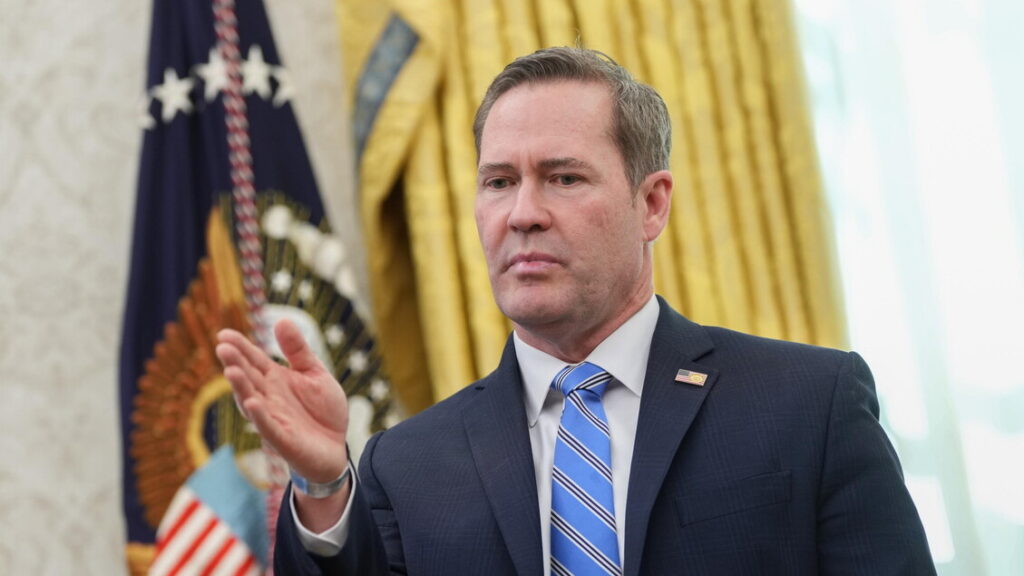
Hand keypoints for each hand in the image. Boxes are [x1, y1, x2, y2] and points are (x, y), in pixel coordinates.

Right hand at [215, 319, 348, 482]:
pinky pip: (268, 427)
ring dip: (241, 388)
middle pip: (249, 378)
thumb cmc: (323, 410)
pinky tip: (253, 403)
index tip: (224, 333)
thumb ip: (298, 350)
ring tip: (232, 370)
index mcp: (275, 379)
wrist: (337, 446)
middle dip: (236, 363)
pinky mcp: (283, 439)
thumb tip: (282, 320)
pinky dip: (260, 416)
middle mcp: (269, 397)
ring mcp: (273, 418)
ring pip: (252, 401)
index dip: (240, 347)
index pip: (254, 360)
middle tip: (223, 347)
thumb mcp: (315, 373)